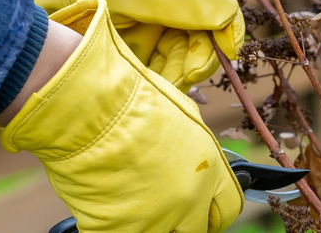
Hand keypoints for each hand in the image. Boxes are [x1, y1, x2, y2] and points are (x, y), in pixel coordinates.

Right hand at [0, 0, 243, 231]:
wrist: (91, 110)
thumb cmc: (134, 100)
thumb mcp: (184, 116)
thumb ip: (196, 149)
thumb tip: (196, 161)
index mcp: (208, 171)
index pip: (229, 207)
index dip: (214, 207)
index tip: (204, 207)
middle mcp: (187, 201)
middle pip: (197, 229)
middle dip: (186, 220)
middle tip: (166, 205)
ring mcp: (152, 220)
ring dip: (150, 222)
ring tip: (133, 198)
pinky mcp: (114, 229)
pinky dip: (114, 221)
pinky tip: (107, 198)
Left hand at [0, 0, 243, 91]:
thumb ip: (200, 4)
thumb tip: (232, 23)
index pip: (222, 7)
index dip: (228, 31)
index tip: (228, 54)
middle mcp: (175, 2)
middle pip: (202, 38)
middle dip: (197, 59)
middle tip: (186, 75)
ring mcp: (156, 23)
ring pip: (180, 57)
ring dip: (177, 73)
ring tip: (164, 84)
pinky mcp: (136, 44)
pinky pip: (157, 67)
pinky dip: (158, 79)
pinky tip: (151, 86)